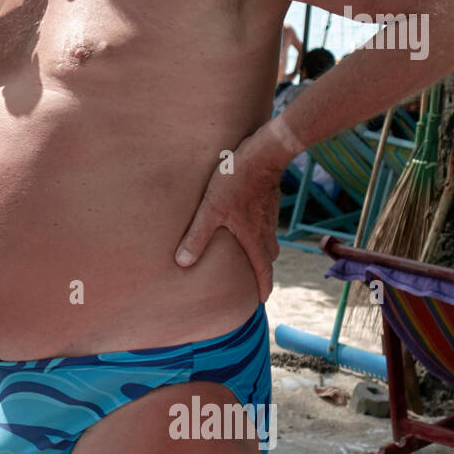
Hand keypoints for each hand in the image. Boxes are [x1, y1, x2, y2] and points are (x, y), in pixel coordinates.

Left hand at [174, 134, 283, 301]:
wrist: (262, 153)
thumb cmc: (235, 182)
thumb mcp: (210, 210)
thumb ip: (197, 237)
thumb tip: (183, 263)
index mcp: (254, 238)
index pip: (263, 270)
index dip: (263, 288)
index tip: (261, 301)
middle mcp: (266, 230)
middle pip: (268, 256)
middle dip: (262, 268)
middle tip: (255, 276)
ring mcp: (270, 213)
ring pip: (268, 238)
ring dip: (261, 247)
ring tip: (249, 251)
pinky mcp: (269, 198)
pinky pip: (266, 221)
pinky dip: (259, 228)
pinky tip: (247, 220)